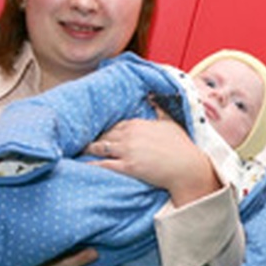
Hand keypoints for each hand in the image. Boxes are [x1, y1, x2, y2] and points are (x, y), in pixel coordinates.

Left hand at [86, 105, 220, 206]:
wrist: (186, 167)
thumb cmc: (182, 146)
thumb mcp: (171, 123)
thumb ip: (160, 111)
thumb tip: (153, 98)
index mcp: (138, 124)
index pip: (116, 125)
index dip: (106, 130)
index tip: (100, 132)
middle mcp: (129, 135)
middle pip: (105, 135)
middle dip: (94, 138)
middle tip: (82, 141)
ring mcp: (127, 151)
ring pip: (101, 148)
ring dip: (89, 149)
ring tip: (79, 151)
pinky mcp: (128, 166)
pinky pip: (104, 164)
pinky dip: (92, 164)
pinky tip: (83, 164)